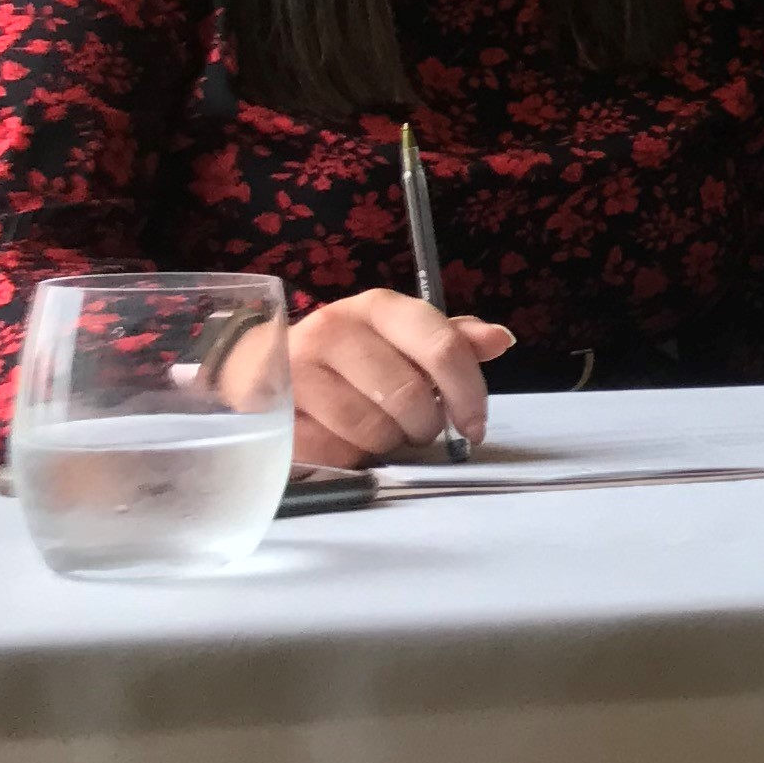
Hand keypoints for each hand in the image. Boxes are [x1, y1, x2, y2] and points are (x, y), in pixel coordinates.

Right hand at [277, 290, 513, 469]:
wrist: (261, 366)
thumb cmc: (348, 357)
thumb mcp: (401, 339)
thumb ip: (452, 341)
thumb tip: (501, 340)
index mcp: (380, 307)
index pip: (443, 348)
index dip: (469, 393)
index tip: (475, 427)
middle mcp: (336, 327)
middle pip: (410, 396)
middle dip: (424, 425)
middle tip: (416, 430)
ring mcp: (299, 366)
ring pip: (372, 429)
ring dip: (385, 442)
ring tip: (376, 430)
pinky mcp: (274, 407)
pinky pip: (333, 450)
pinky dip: (347, 455)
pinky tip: (340, 438)